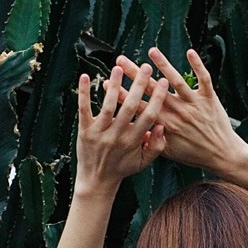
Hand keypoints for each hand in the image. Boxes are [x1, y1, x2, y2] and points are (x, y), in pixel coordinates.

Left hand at [75, 63, 168, 196]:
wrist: (97, 180)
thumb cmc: (123, 168)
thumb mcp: (144, 161)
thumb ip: (156, 145)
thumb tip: (163, 126)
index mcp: (133, 141)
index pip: (149, 116)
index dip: (157, 99)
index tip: (163, 82)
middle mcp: (117, 136)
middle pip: (130, 107)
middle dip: (139, 86)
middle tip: (146, 67)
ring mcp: (99, 133)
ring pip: (108, 106)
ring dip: (114, 85)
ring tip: (119, 67)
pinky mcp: (84, 130)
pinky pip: (84, 109)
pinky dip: (84, 93)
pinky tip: (85, 76)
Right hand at [111, 48, 247, 176]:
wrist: (223, 155)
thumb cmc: (194, 155)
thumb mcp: (170, 152)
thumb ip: (153, 141)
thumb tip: (136, 130)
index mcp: (165, 125)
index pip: (140, 107)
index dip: (123, 95)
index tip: (109, 83)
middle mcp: (178, 112)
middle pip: (152, 89)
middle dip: (135, 74)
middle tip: (120, 60)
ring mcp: (194, 104)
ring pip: (177, 80)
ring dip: (164, 64)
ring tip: (151, 51)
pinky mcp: (209, 98)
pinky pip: (203, 78)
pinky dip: (198, 65)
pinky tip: (190, 51)